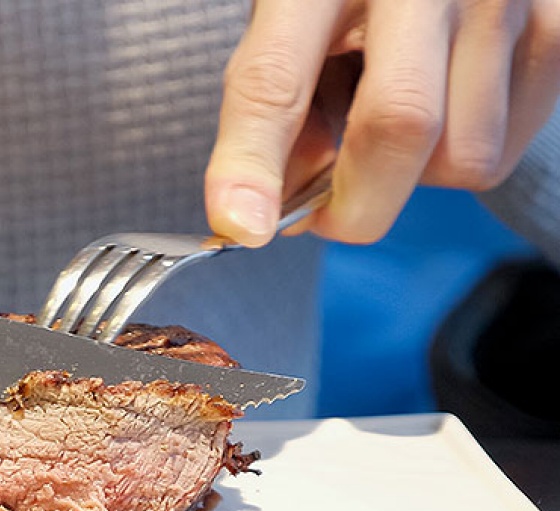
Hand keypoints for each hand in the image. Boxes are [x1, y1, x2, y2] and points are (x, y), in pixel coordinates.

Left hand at [206, 0, 559, 246]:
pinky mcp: (554, 26)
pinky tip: (443, 107)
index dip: (252, 162)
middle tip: (324, 210)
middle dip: (354, 204)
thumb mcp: (292, 24)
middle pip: (398, 127)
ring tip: (393, 120)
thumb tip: (267, 209)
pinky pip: (504, 150)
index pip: (277, 78)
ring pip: (461, 157)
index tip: (243, 226)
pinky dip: (461, 156)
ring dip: (414, 176)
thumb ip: (275, 105)